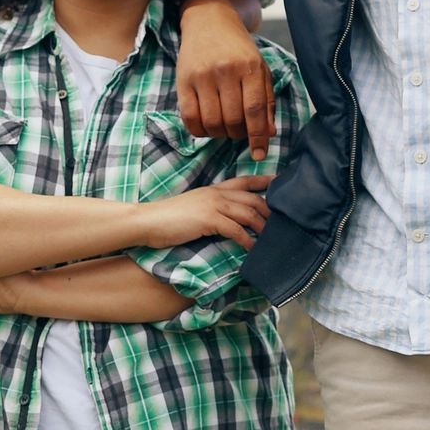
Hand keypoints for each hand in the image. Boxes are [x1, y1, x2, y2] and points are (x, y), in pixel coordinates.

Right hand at [136, 175, 270, 248]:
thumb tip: (227, 219)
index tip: (280, 184)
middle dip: (270, 211)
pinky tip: (253, 249)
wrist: (147, 221)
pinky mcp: (209, 220)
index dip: (264, 181)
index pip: (245, 180)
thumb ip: (212, 208)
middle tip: (283, 223)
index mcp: (214, 189)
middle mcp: (217, 193)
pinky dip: (247, 240)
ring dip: (263, 227)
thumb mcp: (194, 207)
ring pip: (248, 213)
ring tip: (272, 239)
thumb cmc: (168, 218)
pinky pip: (236, 230)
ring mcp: (213, 205)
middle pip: (253, 198)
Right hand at [177, 0, 274, 159]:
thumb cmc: (239, 50)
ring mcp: (202, 76)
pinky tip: (207, 126)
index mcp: (249, 68)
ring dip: (220, 134)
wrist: (209, 22)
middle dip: (238, 135)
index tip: (259, 154)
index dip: (258, 136)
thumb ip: (266, 101)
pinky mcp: (183, 81)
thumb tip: (269, 133)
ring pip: (212, 122)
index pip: (255, 110)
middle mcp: (225, 71)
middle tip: (239, 132)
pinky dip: (199, 130)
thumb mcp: (260, 70)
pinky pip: (189, 118)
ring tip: (224, 127)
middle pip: (233, 119)